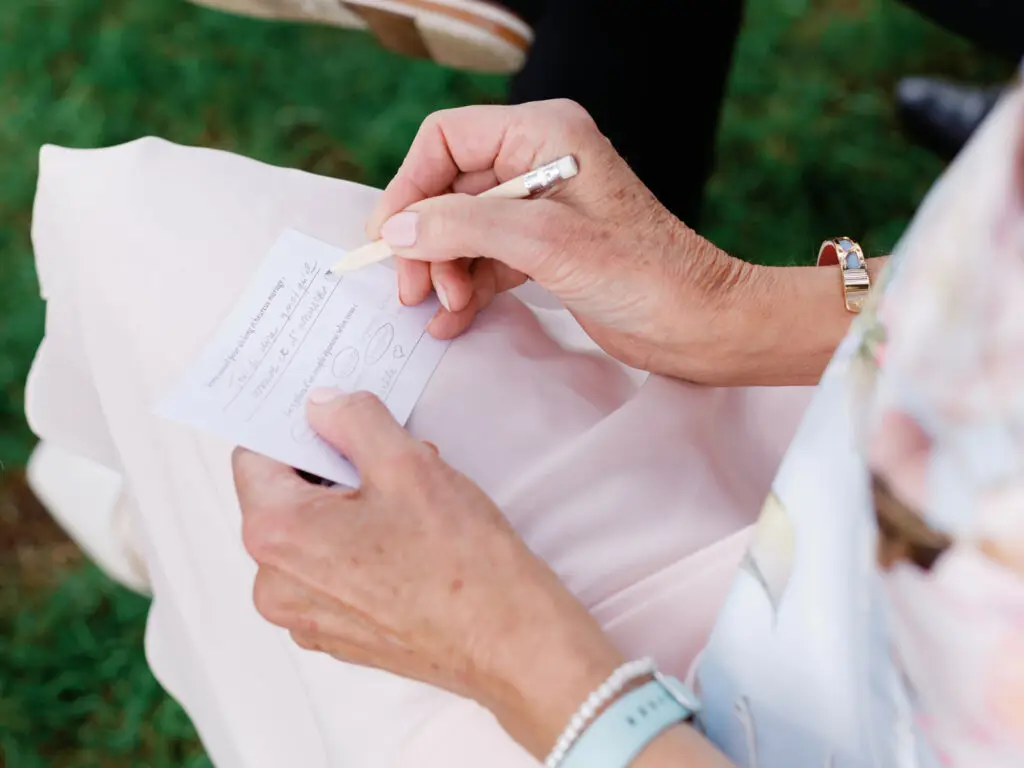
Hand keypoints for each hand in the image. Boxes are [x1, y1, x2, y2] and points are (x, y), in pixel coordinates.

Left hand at [233, 389, 623, 756]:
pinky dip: (355, 548)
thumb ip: (352, 419)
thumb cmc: (460, 560)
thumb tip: (322, 405)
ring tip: (408, 506)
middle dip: (332, 469)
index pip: (255, 455)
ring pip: (308, 534)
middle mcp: (273, 583)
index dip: (298, 429)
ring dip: (348, 508)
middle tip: (389, 462)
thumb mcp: (406, 463)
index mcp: (277, 534)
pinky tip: (406, 544)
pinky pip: (326, 572)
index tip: (335, 420)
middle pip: (282, 496)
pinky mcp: (332, 634)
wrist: (505, 641)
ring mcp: (301, 615)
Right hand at [367, 99, 752, 380]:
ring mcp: (539, 210)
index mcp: (542, 134)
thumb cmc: (643, 274)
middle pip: (447, 190)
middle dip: (425, 241)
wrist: (700, 325)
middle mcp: (537, 162)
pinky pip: (483, 261)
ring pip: (460, 230)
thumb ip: (464, 226)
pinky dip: (464, 289)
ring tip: (442, 311)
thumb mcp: (545, 242)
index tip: (388, 240)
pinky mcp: (544, 252)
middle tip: (413, 291)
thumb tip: (398, 230)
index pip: (446, 140)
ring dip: (442, 271)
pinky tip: (452, 322)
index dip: (409, 187)